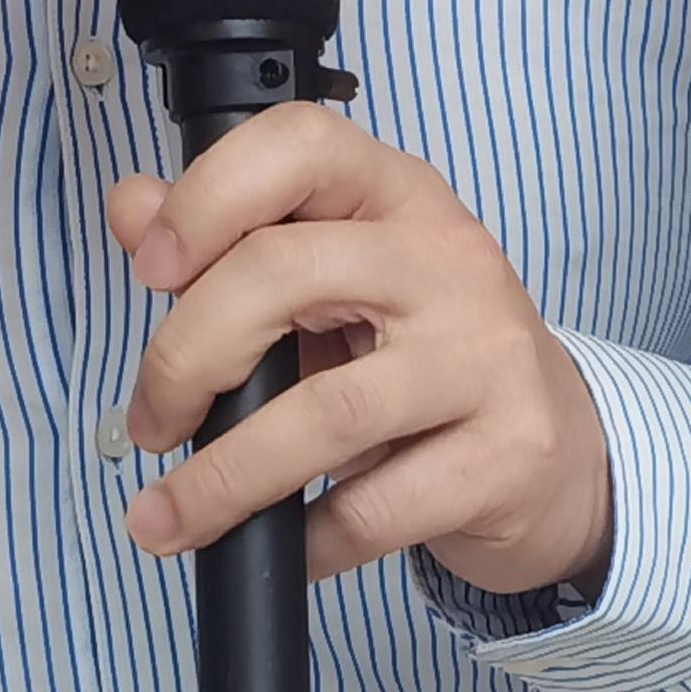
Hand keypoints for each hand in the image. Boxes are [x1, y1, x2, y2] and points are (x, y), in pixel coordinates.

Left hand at [106, 102, 611, 597]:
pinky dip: (304, 539)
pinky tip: (276, 547)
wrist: (559, 452)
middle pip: (285, 274)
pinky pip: (375, 508)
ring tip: (165, 518)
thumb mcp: (332, 282)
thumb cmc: (422, 354)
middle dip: (185, 357)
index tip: (150, 272)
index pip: (299, 144)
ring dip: (223, 478)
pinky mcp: (509, 454)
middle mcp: (449, 258)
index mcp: (396, 195)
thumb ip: (227, 242)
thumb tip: (131, 208)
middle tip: (150, 421)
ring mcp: (487, 357)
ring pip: (328, 411)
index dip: (208, 197)